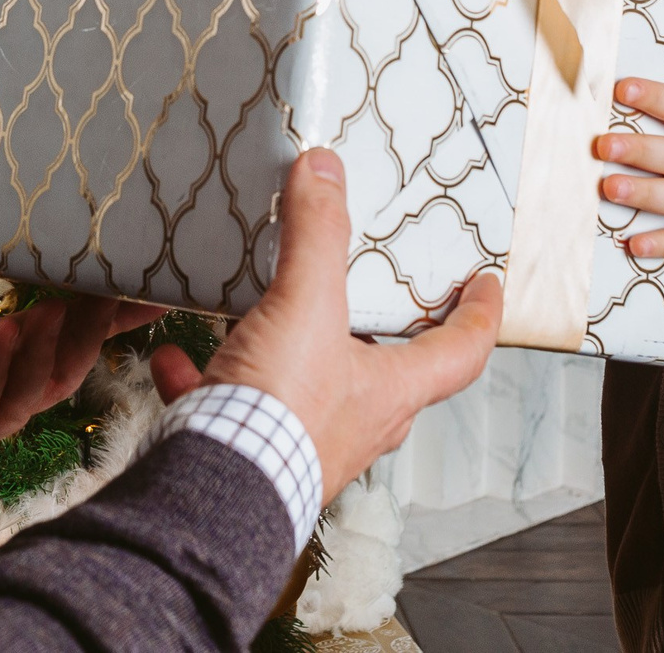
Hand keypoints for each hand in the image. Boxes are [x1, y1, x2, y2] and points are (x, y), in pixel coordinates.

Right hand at [151, 148, 502, 503]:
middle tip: (369, 291)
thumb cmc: (277, 416)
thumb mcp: (304, 305)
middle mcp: (356, 423)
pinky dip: (207, 380)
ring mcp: (304, 442)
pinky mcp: (249, 450)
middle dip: (378, 331)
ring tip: (257, 312)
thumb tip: (326, 171)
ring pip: (306, 387)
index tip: (486, 287)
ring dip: (284, 350)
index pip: (461, 353)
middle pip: (386, 371)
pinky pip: (232, 406)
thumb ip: (317, 234)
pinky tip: (176, 358)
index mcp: (390, 392)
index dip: (479, 315)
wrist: (214, 492)